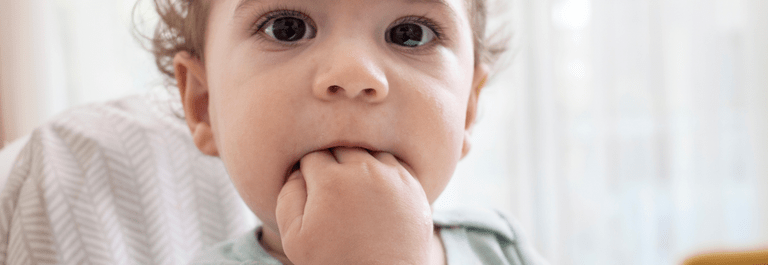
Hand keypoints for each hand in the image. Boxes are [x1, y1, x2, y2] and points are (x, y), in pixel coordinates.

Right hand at [275, 147, 433, 263]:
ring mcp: (392, 176)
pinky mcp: (412, 185)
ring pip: (367, 153)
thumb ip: (288, 196)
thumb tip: (299, 171)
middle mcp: (364, 170)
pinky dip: (382, 173)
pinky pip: (393, 164)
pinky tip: (375, 194)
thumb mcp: (294, 237)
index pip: (312, 156)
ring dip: (358, 166)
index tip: (314, 193)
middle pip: (340, 149)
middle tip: (333, 194)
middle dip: (332, 166)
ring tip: (354, 193)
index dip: (309, 174)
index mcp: (331, 180)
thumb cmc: (334, 261)